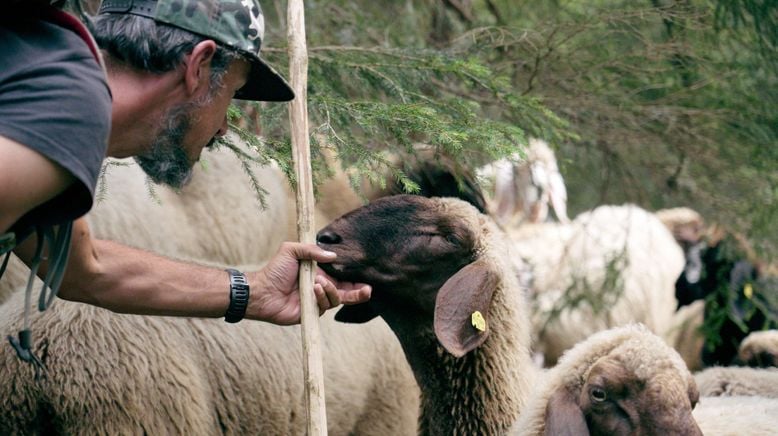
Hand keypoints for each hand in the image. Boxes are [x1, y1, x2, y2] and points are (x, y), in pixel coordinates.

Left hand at [247, 242, 371, 324]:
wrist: (262, 292)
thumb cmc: (275, 270)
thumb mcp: (291, 250)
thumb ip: (312, 250)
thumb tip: (334, 256)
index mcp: (320, 273)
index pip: (343, 276)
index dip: (356, 278)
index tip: (367, 277)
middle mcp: (322, 287)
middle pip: (347, 292)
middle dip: (359, 292)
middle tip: (368, 290)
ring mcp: (318, 300)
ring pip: (336, 298)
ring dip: (330, 290)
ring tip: (317, 283)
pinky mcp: (312, 312)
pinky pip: (325, 306)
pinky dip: (322, 297)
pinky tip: (313, 290)